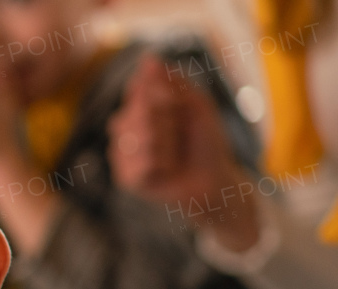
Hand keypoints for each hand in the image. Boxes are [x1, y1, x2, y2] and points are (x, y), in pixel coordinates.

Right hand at [107, 54, 259, 249]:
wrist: (215, 179)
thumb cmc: (205, 141)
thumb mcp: (195, 103)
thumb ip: (170, 81)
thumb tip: (148, 58)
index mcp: (138, 108)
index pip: (141, 88)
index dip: (167, 97)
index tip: (181, 108)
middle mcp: (125, 129)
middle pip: (142, 110)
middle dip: (170, 121)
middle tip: (180, 135)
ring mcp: (123, 154)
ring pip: (142, 136)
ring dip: (169, 144)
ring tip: (175, 155)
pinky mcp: (126, 178)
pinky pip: (142, 162)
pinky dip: (163, 165)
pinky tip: (168, 171)